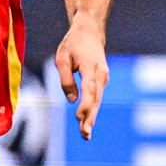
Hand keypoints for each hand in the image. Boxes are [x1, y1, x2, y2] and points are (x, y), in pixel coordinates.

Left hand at [55, 17, 108, 139]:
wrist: (90, 31)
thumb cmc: (73, 44)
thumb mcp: (62, 58)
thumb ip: (66, 79)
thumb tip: (71, 100)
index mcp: (90, 67)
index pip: (89, 89)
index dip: (85, 104)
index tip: (78, 117)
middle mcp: (101, 74)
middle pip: (96, 99)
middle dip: (90, 118)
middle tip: (84, 134)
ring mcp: (103, 77)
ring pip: (97, 100)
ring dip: (91, 117)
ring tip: (85, 134)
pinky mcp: (102, 80)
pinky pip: (97, 97)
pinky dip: (92, 110)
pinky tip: (87, 123)